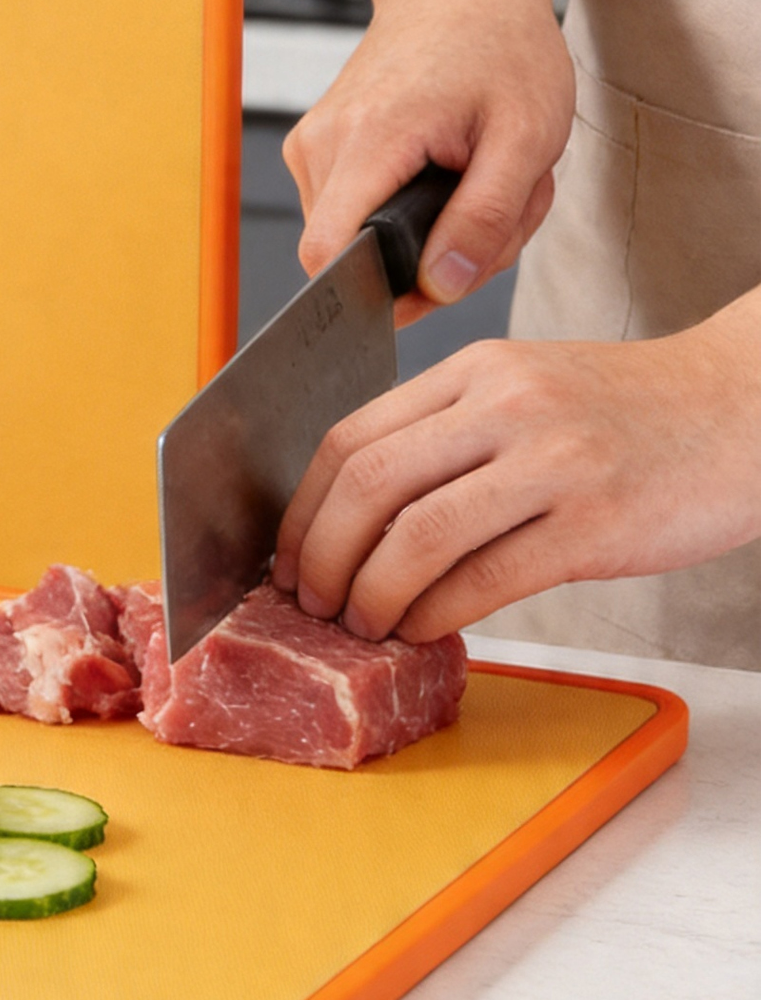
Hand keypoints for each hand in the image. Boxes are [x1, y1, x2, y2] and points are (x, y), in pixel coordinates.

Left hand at [270, 299, 760, 641]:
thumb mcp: (526, 391)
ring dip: (371, 594)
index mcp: (474, 372)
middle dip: (320, 555)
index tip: (286, 554)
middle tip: (308, 600)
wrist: (747, 407)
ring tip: (359, 624)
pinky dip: (436, 611)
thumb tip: (353, 514)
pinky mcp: (597, 524)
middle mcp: (506, 406)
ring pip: (419, 534)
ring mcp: (552, 462)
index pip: (349, 436)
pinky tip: (422, 628)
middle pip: (368, 483)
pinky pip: (487, 577)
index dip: (302, 508)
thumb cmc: (628, 413)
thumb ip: (446, 433)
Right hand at [283, 0, 573, 325]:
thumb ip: (484, 219)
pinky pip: (354, 212)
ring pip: (356, 238)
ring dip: (426, 233)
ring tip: (478, 180)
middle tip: (499, 211)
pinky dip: (408, 210)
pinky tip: (448, 172)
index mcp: (369, 138)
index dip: (379, 292)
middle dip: (431, 258)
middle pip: (353, 255)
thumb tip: (442, 287)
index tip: (440, 284)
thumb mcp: (526, 137)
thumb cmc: (499, 44)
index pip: (329, 255)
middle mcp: (322, 143)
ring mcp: (312, 144)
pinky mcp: (318, 148)